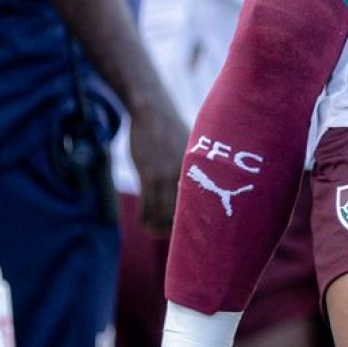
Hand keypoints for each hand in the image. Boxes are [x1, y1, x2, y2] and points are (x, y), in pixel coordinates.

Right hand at [130, 102, 191, 232]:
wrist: (153, 111)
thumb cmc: (172, 133)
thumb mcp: (191, 150)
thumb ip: (196, 172)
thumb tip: (201, 193)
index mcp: (201, 171)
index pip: (203, 206)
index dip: (198, 224)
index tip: (193, 235)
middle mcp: (187, 175)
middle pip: (184, 215)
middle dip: (175, 231)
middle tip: (168, 235)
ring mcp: (167, 175)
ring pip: (164, 215)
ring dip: (157, 229)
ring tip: (154, 231)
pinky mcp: (148, 174)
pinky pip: (146, 207)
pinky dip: (144, 221)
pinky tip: (143, 224)